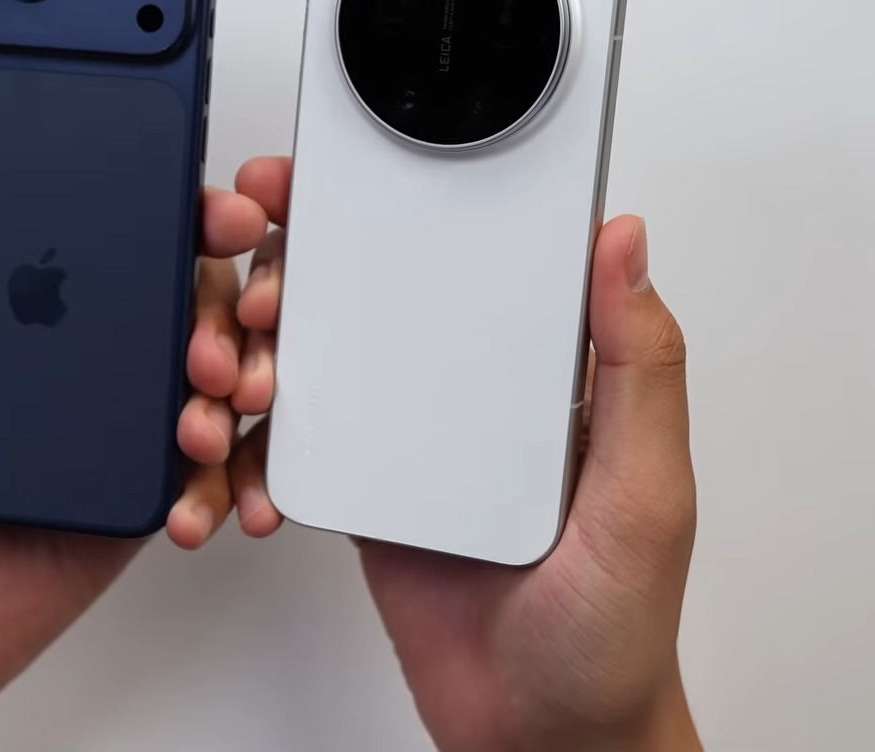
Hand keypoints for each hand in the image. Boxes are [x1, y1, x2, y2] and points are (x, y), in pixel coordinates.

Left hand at [0, 129, 267, 749]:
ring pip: (209, 369)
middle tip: (215, 330)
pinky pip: (208, 465)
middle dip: (225, 297)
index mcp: (6, 305)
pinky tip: (201, 483)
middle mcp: (69, 351)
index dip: (167, 206)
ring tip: (205, 412)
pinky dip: (227, 469)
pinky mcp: (136, 491)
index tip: (205, 206)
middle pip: (179, 289)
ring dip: (235, 377)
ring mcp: (110, 421)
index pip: (101, 228)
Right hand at [227, 157, 702, 751]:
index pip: (470, 256)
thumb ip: (637, 370)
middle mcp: (474, 392)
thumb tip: (623, 245)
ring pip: (322, 359)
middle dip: (295, 272)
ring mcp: (414, 442)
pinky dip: (259, 446)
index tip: (332, 179)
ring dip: (261, 352)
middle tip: (253, 288)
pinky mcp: (369, 493)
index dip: (400, 203)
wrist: (543, 739)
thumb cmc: (613, 631)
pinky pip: (300, 446)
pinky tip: (239, 454)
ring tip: (230, 376)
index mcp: (543, 372)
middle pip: (373, 294)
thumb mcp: (644, 493)